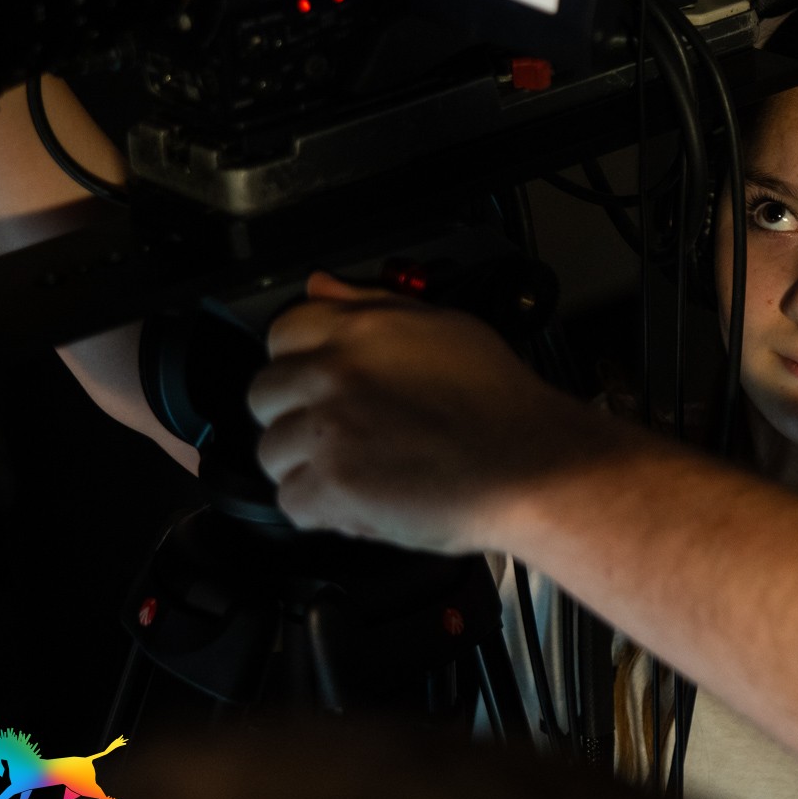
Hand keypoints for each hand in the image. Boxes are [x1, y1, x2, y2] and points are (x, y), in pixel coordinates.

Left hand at [249, 271, 596, 552]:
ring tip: (361, 471)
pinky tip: (365, 500)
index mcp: (358, 329)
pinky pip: (292, 502)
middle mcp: (334, 374)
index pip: (283, 332)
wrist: (532, 466)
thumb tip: (322, 287)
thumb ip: (372, 305)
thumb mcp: (444, 328)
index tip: (328, 385)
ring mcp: (328, 431)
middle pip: (265, 395)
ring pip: (273, 452)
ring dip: (308, 466)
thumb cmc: (500, 404)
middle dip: (297, 417)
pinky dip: (324, 511)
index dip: (304, 363)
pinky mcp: (332, 487)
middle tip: (346, 434)